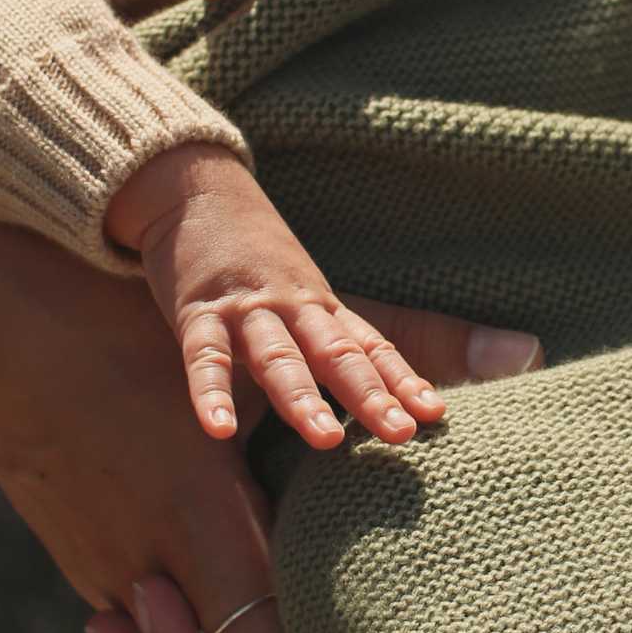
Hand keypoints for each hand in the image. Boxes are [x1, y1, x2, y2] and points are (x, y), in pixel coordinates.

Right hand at [107, 143, 442, 450]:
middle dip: (370, 395)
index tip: (434, 415)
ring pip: (279, 357)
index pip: (371, 348)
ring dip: (303, 398)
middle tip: (400, 434)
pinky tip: (219, 429)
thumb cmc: (253, 258)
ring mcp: (247, 308)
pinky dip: (212, 392)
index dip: (402, 381)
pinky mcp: (198, 310)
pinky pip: (206, 355)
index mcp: (322, 308)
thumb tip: (375, 390)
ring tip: (326, 440)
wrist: (197, 192)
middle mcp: (294, 307)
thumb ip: (329, 341)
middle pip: (338, 354)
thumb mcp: (301, 294)